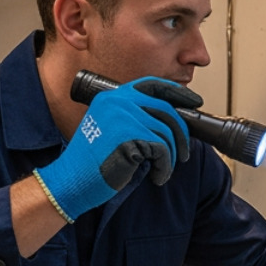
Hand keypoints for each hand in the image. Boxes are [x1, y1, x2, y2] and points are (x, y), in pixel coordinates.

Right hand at [34, 77, 202, 220]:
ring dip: (171, 155)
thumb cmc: (93, 161)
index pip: (153, 84)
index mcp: (113, 96)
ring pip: (166, 131)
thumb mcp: (112, 129)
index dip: (178, 92)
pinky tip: (156, 176)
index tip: (194, 102)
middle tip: (183, 152)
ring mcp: (123, 116)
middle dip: (181, 133)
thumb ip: (135, 118)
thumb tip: (172, 120)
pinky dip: (164, 166)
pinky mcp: (129, 136)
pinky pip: (161, 149)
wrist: (72, 180)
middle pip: (167, 109)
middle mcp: (118, 101)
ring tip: (162, 169)